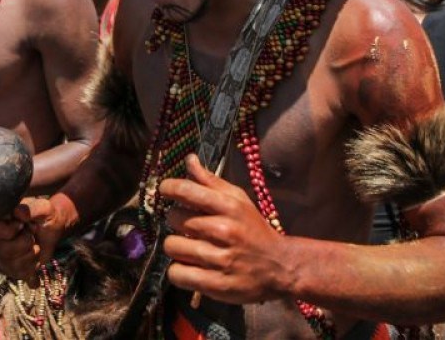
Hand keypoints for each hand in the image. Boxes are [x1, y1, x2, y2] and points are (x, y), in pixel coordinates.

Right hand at [0, 196, 67, 282]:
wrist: (53, 229)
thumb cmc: (44, 215)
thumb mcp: (43, 208)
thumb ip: (32, 208)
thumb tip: (19, 212)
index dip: (9, 231)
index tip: (23, 225)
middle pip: (4, 251)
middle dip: (26, 243)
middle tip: (32, 234)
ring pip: (13, 265)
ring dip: (31, 254)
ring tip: (34, 244)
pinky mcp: (9, 270)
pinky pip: (21, 274)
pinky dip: (33, 266)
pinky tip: (34, 257)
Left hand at [160, 155, 288, 304]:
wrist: (280, 266)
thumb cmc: (253, 230)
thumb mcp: (239, 201)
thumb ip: (211, 181)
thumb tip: (189, 160)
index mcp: (229, 207)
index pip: (187, 190)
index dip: (169, 187)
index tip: (165, 190)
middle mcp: (224, 230)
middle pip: (175, 218)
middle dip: (177, 220)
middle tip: (188, 226)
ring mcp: (220, 259)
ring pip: (172, 246)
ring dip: (177, 247)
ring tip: (190, 248)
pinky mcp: (215, 285)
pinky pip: (177, 274)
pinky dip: (179, 271)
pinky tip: (190, 267)